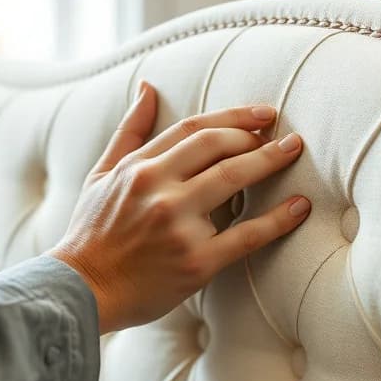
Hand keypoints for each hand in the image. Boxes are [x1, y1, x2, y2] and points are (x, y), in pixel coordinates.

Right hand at [48, 81, 309, 333]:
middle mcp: (157, 189)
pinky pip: (246, 235)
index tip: (263, 114)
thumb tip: (148, 87)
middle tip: (284, 133)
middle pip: (216, 146)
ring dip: (268, 161)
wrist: (80, 293)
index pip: (193, 128)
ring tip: (293, 152)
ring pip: (232, 179)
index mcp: (138, 168)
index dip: (233, 117)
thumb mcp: (102, 174)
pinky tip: (300, 207)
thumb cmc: (92, 234)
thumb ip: (130, 131)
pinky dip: (278, 220)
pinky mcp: (196, 262)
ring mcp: (178, 225)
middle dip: (254, 135)